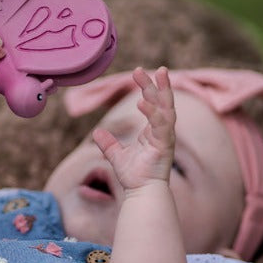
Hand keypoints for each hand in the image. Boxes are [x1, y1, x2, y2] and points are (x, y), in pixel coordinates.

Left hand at [93, 66, 175, 191]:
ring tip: (154, 75)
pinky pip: (161, 126)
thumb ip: (108, 144)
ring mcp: (165, 138)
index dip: (148, 88)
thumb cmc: (134, 177)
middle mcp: (162, 132)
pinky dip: (153, 114)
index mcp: (154, 132)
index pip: (154, 105)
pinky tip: (142, 103)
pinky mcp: (164, 146)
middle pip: (163, 102)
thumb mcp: (116, 156)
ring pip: (166, 109)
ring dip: (160, 92)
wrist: (141, 193)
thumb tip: (97, 133)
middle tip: (153, 68)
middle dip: (158, 84)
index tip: (139, 73)